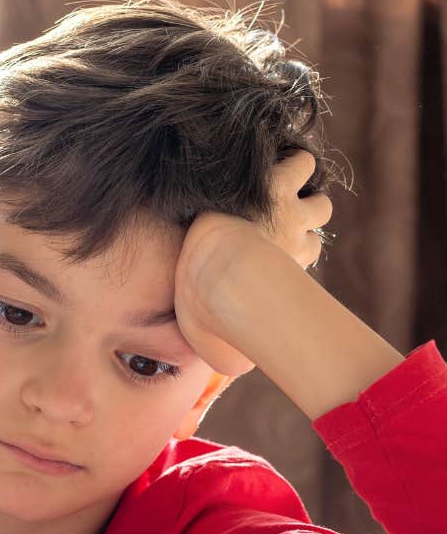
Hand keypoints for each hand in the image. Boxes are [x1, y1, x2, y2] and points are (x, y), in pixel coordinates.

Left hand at [174, 150, 332, 374]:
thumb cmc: (212, 316)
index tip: (272, 244)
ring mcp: (292, 213)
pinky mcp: (277, 183)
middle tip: (277, 210)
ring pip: (318, 197)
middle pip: (320, 218)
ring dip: (302, 189)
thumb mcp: (223, 351)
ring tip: (279, 183)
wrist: (213, 274)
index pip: (309, 252)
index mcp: (290, 272)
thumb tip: (236, 372)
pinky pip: (301, 161)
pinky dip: (291, 161)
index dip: (293, 246)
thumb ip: (230, 357)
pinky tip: (269, 162)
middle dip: (304, 213)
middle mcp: (300, 241)